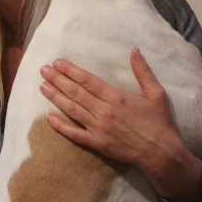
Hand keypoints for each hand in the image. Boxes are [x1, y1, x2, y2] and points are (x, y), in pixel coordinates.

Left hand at [39, 48, 201, 201]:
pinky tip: (48, 117)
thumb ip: (143, 71)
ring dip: (55, 97)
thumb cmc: (159, 121)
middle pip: (75, 92)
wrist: (160, 151)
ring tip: (42, 86)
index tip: (57, 62)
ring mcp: (98, 128)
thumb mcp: (155, 93)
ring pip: (72, 110)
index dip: (71, 70)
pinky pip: (74, 134)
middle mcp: (104, 111)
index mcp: (116, 96)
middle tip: (43, 70)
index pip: (88, 80)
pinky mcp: (96, 143)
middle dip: (57, 79)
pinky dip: (60, 126)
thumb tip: (134, 50)